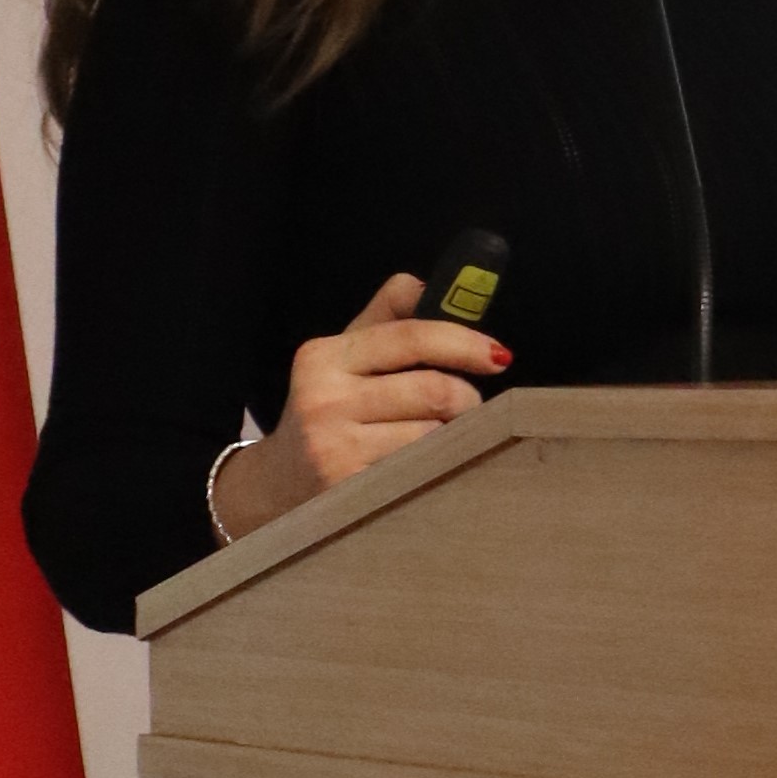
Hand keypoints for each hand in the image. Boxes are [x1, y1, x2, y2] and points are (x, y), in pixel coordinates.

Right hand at [218, 273, 508, 535]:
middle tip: (468, 410)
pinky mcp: (350, 493)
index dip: (463, 342)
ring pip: (435, 435)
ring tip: (443, 441)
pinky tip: (430, 469)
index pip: (411, 337)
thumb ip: (386, 318)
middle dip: (468, 400)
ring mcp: (335, 449)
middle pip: (435, 390)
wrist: (278, 487)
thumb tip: (430, 285)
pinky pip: (423, 473)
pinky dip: (440, 467)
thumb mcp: (344, 359)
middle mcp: (325, 400)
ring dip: (456, 437)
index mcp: (325, 356)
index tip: (498, 354)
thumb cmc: (327, 415)